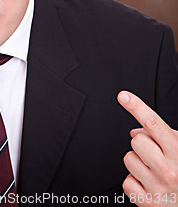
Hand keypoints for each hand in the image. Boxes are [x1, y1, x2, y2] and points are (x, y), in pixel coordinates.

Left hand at [117, 91, 177, 206]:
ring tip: (153, 171)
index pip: (153, 123)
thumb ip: (162, 136)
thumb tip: (136, 131)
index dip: (136, 107)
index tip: (123, 96)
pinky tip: (147, 184)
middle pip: (136, 140)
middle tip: (155, 155)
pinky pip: (126, 182)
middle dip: (142, 144)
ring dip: (137, 163)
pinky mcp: (148, 202)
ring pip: (128, 159)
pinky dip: (134, 182)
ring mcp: (158, 186)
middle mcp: (168, 169)